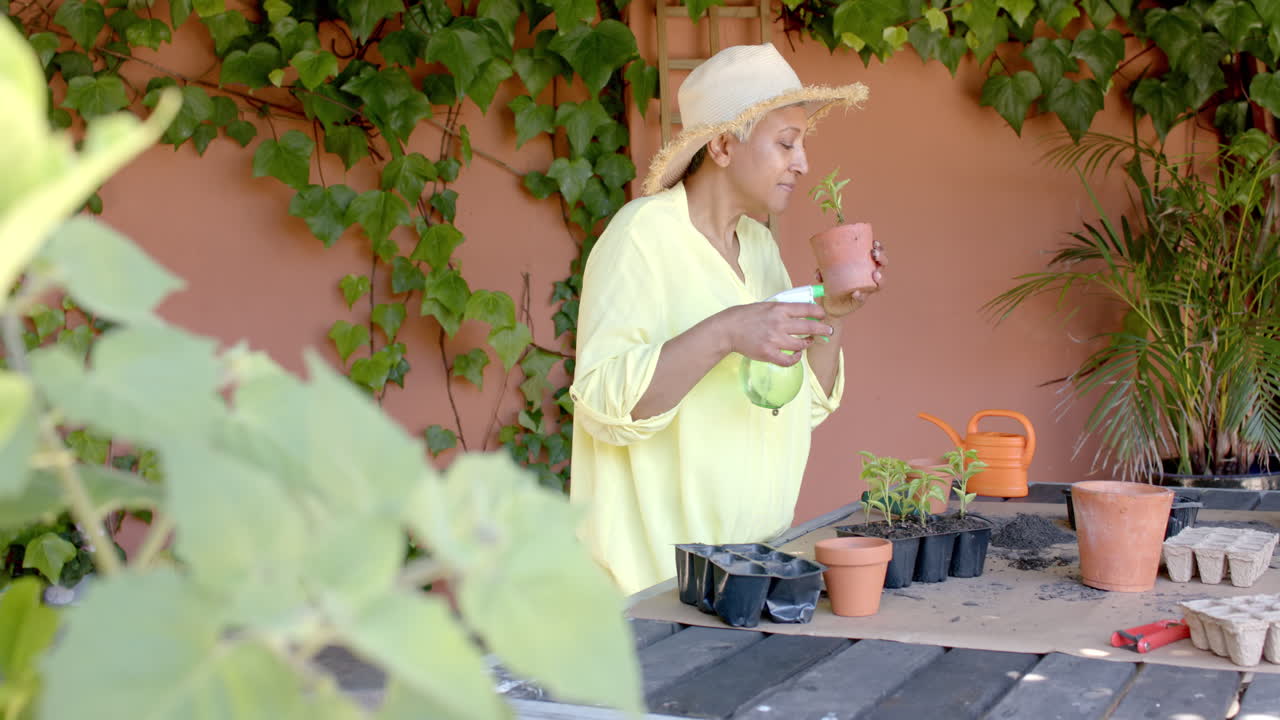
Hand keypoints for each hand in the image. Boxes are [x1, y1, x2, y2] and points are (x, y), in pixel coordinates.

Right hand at [716, 301, 832, 365]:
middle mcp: (779, 323)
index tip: (823, 316)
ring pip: (801, 345)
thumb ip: (782, 309)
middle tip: (828, 332)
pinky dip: (795, 359)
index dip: (819, 313)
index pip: (807, 309)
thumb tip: (801, 311)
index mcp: (779, 309)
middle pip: (810, 328)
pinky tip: (796, 355)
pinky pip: (789, 360)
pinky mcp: (769, 353)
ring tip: (807, 342)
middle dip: (822, 330)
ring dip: (807, 344)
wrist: (728, 329)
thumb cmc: (746, 316)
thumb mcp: (766, 305)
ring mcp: (775, 340)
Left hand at [817, 238, 885, 317]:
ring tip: (875, 274)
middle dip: (882, 258)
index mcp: (863, 266)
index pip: (876, 255)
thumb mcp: (826, 274)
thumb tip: (818, 273)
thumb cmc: (831, 284)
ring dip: (880, 277)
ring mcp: (866, 289)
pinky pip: (862, 298)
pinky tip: (856, 293)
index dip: (879, 248)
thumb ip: (823, 272)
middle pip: (882, 265)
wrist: (829, 303)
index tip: (874, 243)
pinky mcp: (860, 300)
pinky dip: (860, 296)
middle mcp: (869, 277)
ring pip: (880, 282)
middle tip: (874, 254)